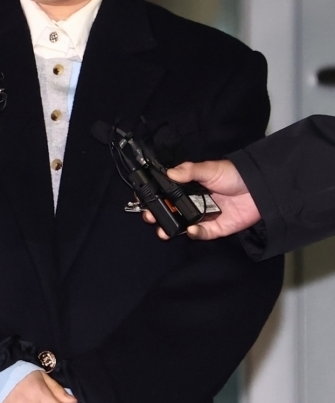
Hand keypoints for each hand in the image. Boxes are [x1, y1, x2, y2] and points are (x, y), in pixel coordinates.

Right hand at [142, 159, 260, 239]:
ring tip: (162, 230)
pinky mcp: (216, 228)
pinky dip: (195, 233)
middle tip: (149, 216)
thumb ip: (189, 171)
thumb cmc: (234, 174)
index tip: (142, 200)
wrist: (260, 188)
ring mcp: (204, 216)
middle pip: (171, 211)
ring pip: (182, 224)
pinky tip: (191, 229)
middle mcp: (194, 202)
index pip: (167, 193)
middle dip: (157, 214)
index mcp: (190, 186)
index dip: (154, 197)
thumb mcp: (209, 169)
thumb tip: (169, 173)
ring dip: (170, 228)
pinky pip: (202, 233)